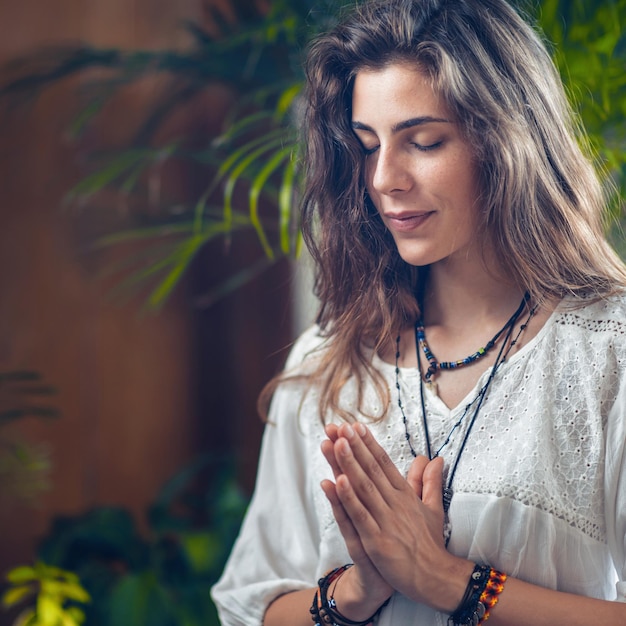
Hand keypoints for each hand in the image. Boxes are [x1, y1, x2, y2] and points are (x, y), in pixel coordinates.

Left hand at [321, 422, 470, 611]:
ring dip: (348, 463)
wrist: (435, 577)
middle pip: (371, 469)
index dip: (368, 444)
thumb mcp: (432, 507)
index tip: (355, 426)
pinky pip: (359, 515)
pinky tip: (336, 481)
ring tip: (335, 442)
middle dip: (355, 446)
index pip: (384, 463)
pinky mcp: (377, 540)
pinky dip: (347, 498)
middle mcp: (395, 502)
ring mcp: (386, 520)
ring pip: (363, 487)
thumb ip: (429, 481)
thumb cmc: (430, 543)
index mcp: (404, 494)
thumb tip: (435, 458)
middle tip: (339, 426)